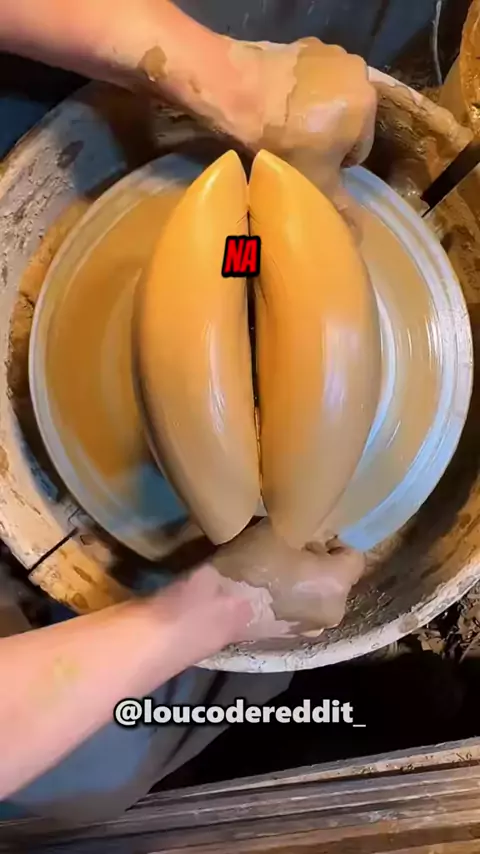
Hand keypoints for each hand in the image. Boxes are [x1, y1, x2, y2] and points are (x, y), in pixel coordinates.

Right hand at [211, 519, 364, 637]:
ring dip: (309, 583)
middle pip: (339, 578)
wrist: (214, 608)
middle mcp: (335, 611)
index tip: (310, 537)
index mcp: (337, 584)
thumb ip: (304, 528)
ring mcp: (314, 630)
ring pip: (322, 596)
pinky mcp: (294, 640)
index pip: (355, 556)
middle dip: (321, 564)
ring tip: (279, 573)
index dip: (335, 542)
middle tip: (292, 552)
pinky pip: (305, 612)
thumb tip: (311, 534)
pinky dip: (295, 601)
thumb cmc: (251, 565)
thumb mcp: (279, 530)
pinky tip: (271, 593)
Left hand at [224, 37, 376, 227]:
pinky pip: (307, 80)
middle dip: (325, 136)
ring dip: (312, 114)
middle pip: (345, 120)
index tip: (309, 167)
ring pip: (327, 99)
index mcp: (368, 104)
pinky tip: (274, 106)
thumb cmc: (280, 142)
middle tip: (294, 150)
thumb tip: (358, 234)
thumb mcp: (314, 183)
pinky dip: (295, 93)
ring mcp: (329, 52)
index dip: (334, 165)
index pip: (359, 150)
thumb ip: (340, 208)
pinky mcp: (302, 44)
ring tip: (282, 129)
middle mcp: (357, 71)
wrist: (234, 91)